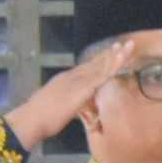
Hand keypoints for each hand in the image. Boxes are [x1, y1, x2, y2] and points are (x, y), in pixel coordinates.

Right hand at [3, 39, 137, 151]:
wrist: (32, 119)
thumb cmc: (43, 117)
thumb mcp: (59, 107)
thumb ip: (70, 104)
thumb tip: (73, 106)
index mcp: (66, 79)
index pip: (87, 67)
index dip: (100, 59)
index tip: (112, 51)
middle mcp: (72, 76)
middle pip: (96, 62)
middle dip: (111, 53)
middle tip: (125, 44)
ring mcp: (77, 80)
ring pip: (101, 66)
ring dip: (116, 56)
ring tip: (129, 46)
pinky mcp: (82, 88)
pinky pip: (101, 76)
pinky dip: (112, 66)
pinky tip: (121, 59)